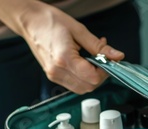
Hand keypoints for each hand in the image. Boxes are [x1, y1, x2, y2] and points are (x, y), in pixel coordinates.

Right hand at [0, 0, 123, 93]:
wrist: (30, 21)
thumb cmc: (51, 21)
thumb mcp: (79, 30)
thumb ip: (99, 46)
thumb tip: (117, 56)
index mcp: (64, 59)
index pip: (93, 77)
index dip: (105, 71)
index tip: (108, 60)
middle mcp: (57, 71)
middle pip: (89, 87)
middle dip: (100, 75)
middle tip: (102, 59)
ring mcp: (53, 75)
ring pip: (82, 88)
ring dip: (92, 78)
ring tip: (92, 59)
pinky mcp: (52, 76)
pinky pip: (73, 84)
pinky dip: (83, 77)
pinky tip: (83, 62)